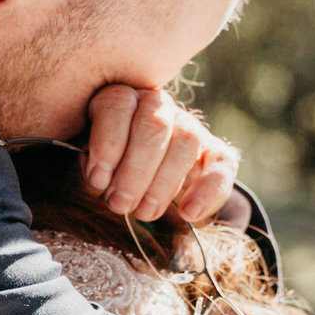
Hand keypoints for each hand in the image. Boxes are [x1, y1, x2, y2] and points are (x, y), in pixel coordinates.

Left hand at [80, 85, 240, 222]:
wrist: (141, 184)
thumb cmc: (109, 168)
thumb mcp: (93, 163)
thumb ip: (93, 165)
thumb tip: (99, 176)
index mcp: (125, 101)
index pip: (118, 104)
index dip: (107, 142)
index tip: (98, 179)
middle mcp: (159, 108)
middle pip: (154, 126)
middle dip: (135, 170)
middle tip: (119, 204)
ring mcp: (190, 128)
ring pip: (186, 142)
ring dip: (163, 183)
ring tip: (144, 213)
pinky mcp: (216, 154)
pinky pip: (221, 166)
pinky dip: (207, 191)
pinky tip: (188, 213)